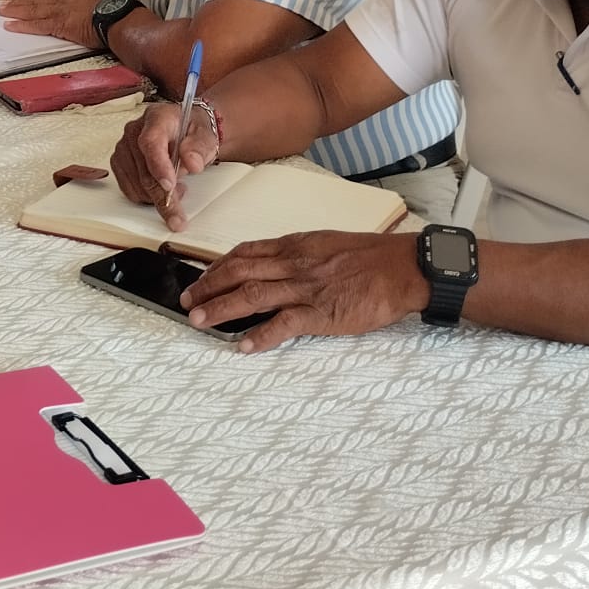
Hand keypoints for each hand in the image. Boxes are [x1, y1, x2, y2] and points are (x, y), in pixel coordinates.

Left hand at [0, 0, 105, 47]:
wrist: (119, 20)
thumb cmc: (115, 15)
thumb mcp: (99, 6)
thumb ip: (88, 9)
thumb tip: (87, 16)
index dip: (35, 0)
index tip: (24, 2)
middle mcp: (66, 1)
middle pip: (39, 2)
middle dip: (21, 4)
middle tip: (5, 5)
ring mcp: (62, 12)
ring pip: (35, 11)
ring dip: (18, 12)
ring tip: (4, 13)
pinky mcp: (61, 25)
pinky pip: (38, 25)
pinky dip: (24, 25)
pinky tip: (13, 26)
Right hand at [111, 100, 219, 225]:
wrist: (185, 131)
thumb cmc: (193, 133)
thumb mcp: (206, 136)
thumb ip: (200, 148)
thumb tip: (192, 164)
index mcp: (157, 118)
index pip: (151, 142)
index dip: (159, 166)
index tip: (170, 186)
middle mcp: (134, 130)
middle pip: (144, 170)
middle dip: (163, 197)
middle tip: (178, 217)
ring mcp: (124, 146)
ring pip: (136, 184)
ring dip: (156, 197)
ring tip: (177, 190)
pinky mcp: (120, 162)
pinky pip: (129, 188)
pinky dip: (146, 197)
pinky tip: (161, 189)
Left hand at [178, 231, 429, 353]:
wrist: (400, 267)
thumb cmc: (368, 255)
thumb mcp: (324, 243)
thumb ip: (297, 253)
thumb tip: (273, 263)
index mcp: (293, 246)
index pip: (244, 253)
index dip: (218, 267)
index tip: (200, 278)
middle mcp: (292, 264)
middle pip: (239, 272)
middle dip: (208, 287)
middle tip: (187, 302)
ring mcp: (305, 288)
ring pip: (252, 295)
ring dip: (221, 308)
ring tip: (200, 320)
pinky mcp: (321, 312)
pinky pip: (284, 324)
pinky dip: (261, 335)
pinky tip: (244, 346)